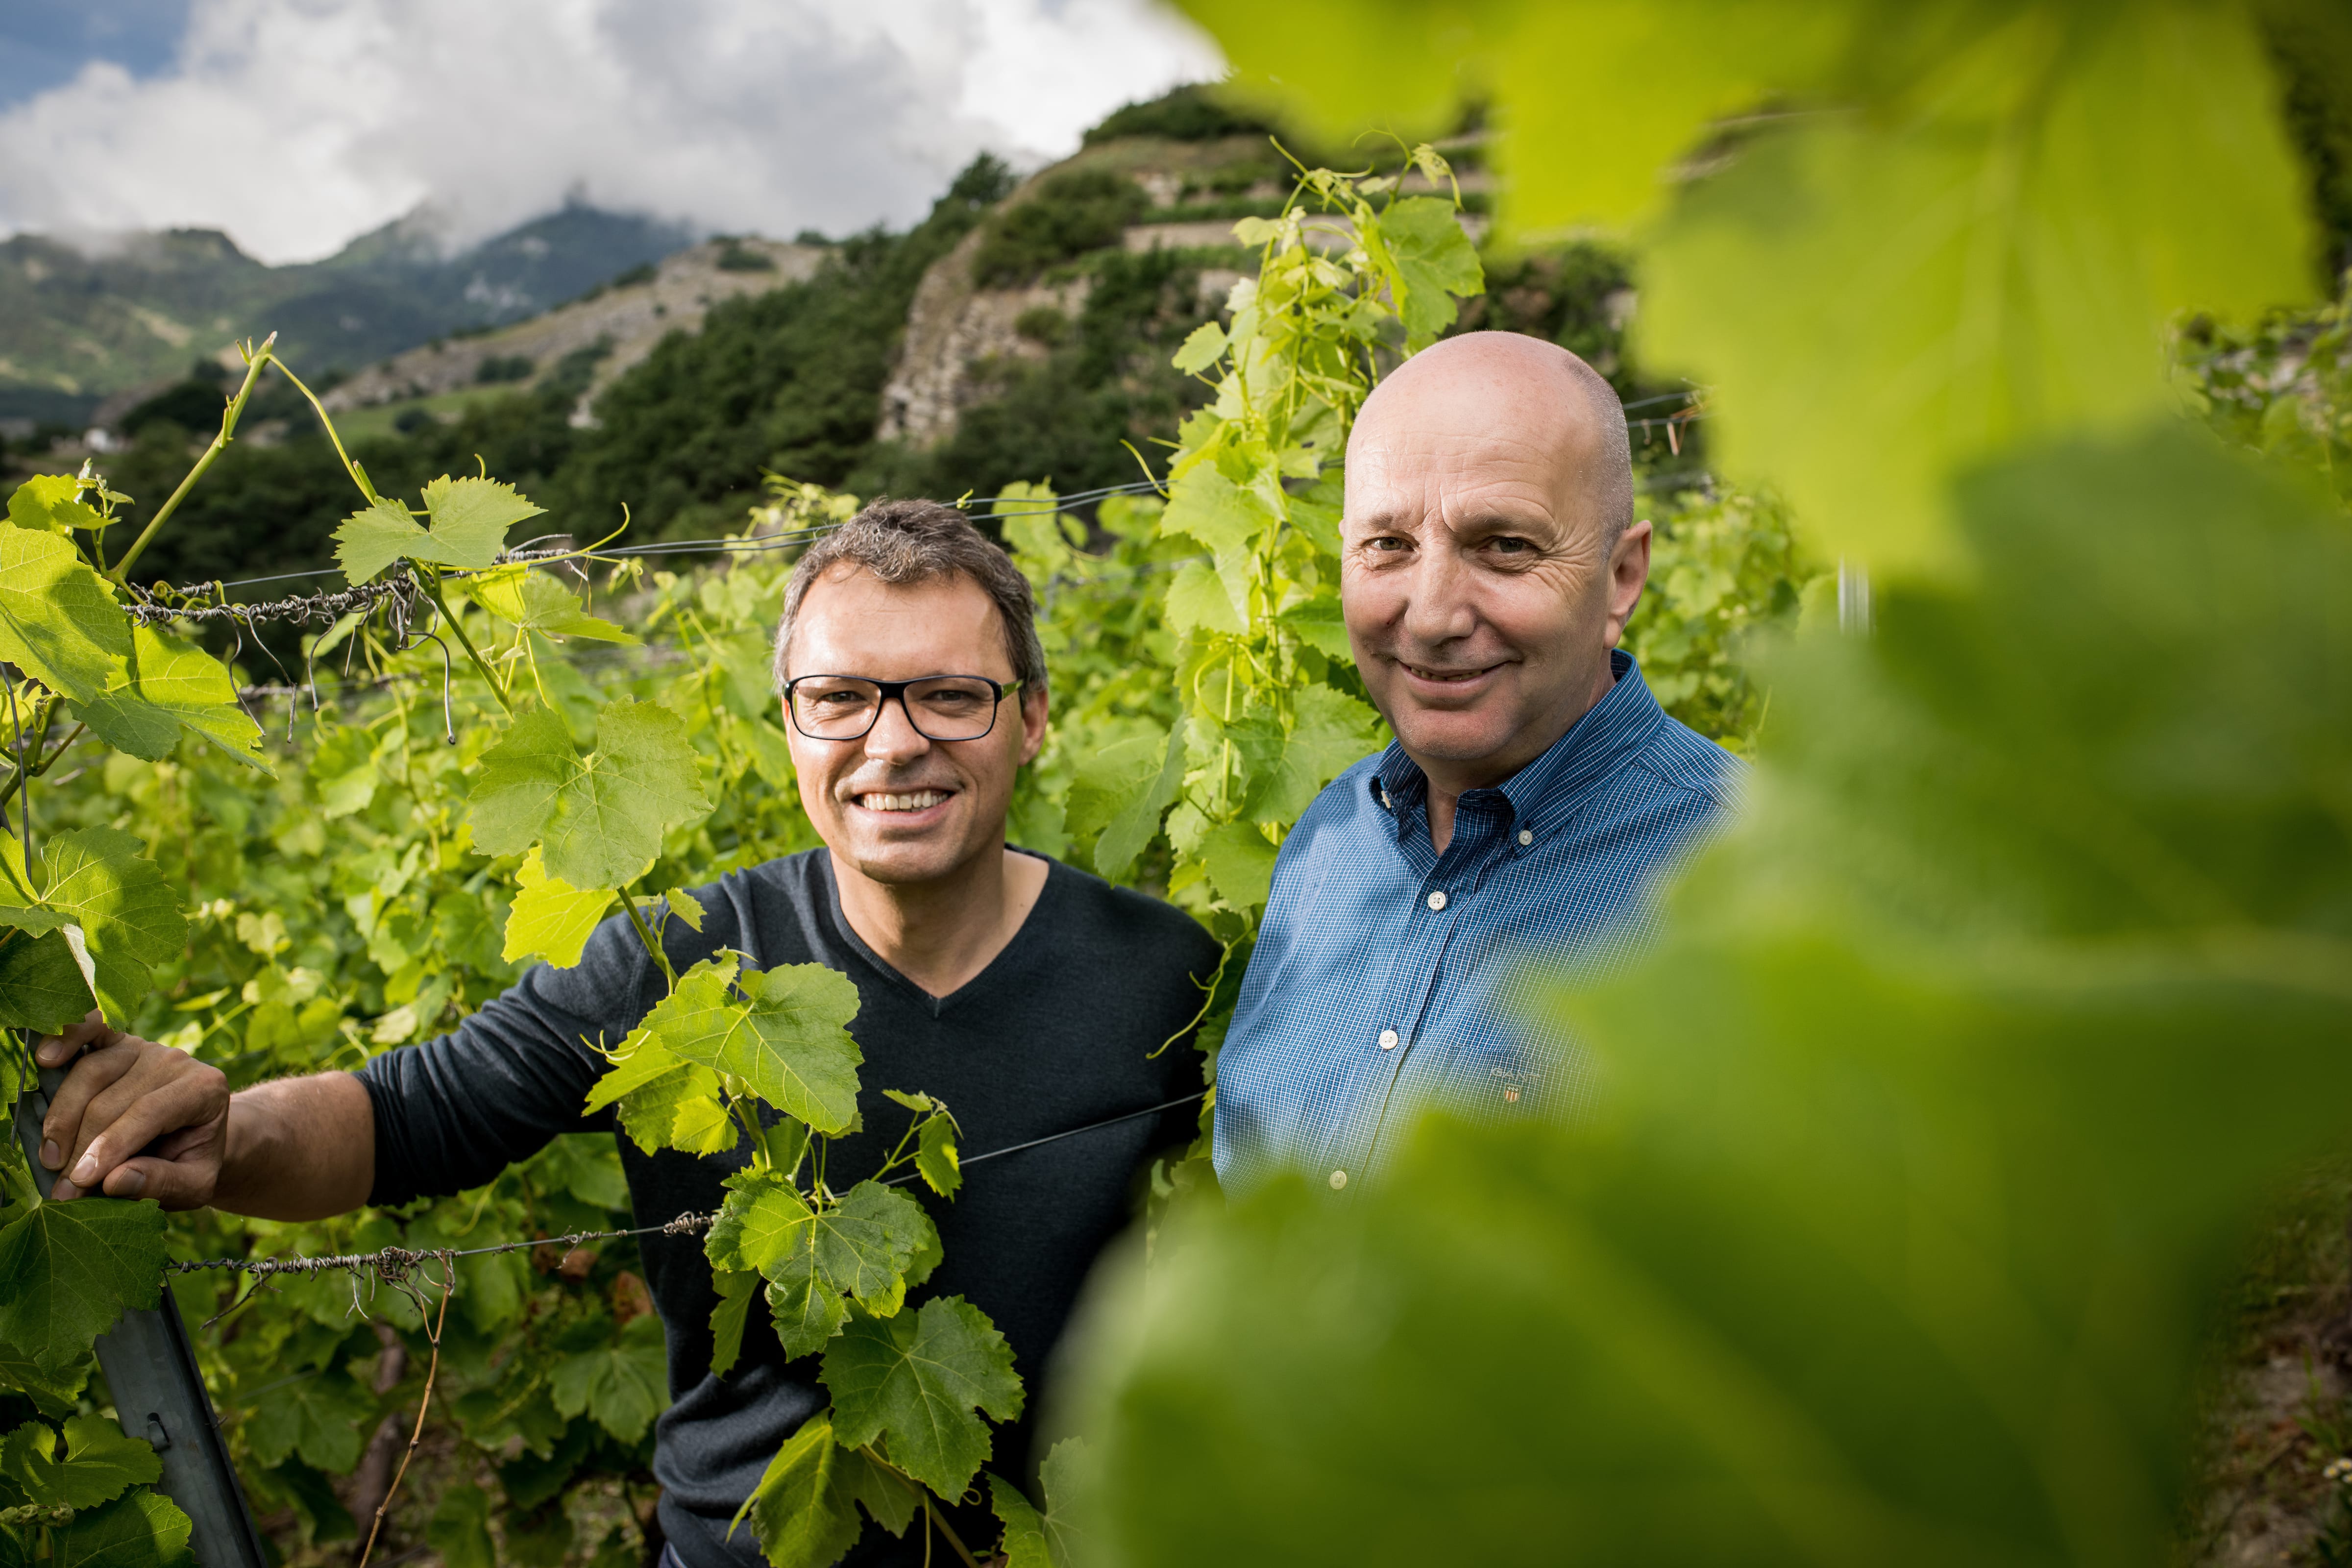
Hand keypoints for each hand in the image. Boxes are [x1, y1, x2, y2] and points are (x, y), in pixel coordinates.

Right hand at [34, 1012, 229, 1207]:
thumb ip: (162, 1182)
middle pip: (111, 1100)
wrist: (198, 1133)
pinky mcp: (118, 1043)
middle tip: (63, 1191)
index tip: (79, 1180)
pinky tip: (46, 1058)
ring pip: (90, 1074)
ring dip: (62, 1120)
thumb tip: (114, 1181)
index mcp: (204, 1090)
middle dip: (81, 1148)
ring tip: (51, 1160)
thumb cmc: (194, 1159)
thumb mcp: (194, 1183)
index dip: (109, 1146)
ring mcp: (144, 1048)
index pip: (147, 1113)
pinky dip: (66, 1040)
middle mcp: (175, 1061)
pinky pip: (90, 1033)